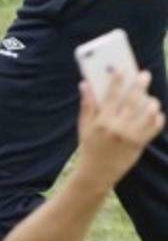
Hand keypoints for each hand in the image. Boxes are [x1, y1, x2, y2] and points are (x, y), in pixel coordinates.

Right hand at [75, 70, 164, 189]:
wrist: (98, 172)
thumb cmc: (90, 145)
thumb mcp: (84, 125)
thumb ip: (87, 104)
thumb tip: (84, 84)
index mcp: (102, 121)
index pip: (112, 96)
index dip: (117, 81)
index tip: (122, 68)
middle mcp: (118, 127)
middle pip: (132, 102)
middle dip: (139, 86)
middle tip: (144, 75)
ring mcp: (131, 136)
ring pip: (147, 114)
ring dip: (151, 103)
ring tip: (151, 98)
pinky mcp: (140, 144)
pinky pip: (154, 128)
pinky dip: (157, 119)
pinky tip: (155, 113)